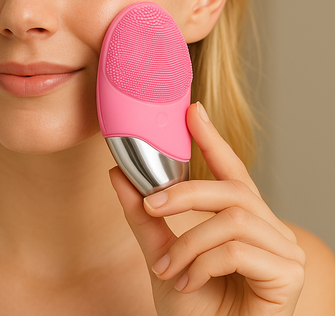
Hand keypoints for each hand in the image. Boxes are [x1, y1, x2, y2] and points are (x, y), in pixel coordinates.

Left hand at [110, 102, 304, 315]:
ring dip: (189, 242)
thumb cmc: (195, 311)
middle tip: (151, 204)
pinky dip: (202, 264)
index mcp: (243, 221)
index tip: (193, 112)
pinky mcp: (289, 274)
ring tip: (170, 269)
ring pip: (230, 217)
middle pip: (231, 188)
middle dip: (185, 193)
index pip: (233, 171)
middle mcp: (269, 229)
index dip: (213, 139)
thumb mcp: (162, 255)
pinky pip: (236, 249)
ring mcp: (285, 251)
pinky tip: (189, 284)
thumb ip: (143, 216)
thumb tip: (119, 173)